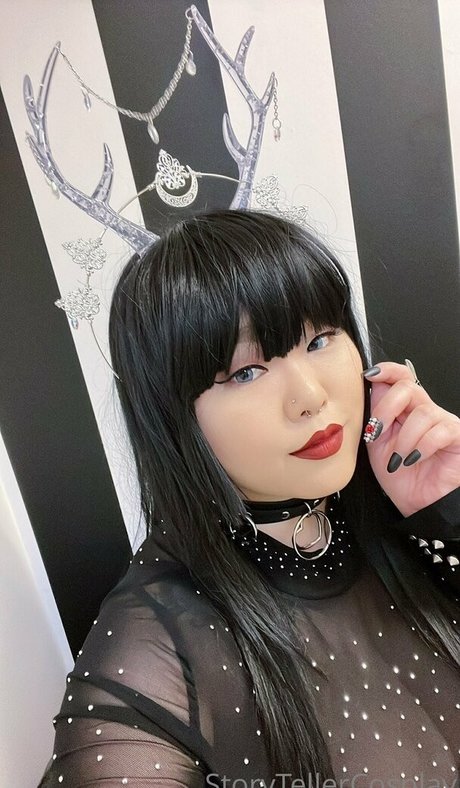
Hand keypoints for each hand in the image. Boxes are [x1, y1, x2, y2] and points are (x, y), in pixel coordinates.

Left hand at [363, 361, 459, 516]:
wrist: (421, 506)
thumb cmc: (403, 479)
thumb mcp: (378, 447)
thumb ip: (374, 419)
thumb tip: (369, 391)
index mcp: (405, 411)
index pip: (400, 377)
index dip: (386, 371)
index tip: (368, 375)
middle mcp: (425, 411)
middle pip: (408, 386)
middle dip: (386, 408)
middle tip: (378, 432)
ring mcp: (443, 422)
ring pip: (422, 411)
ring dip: (403, 438)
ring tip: (397, 459)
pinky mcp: (457, 436)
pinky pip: (439, 430)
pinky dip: (421, 446)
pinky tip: (412, 460)